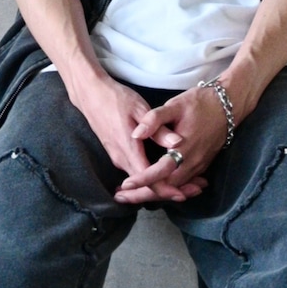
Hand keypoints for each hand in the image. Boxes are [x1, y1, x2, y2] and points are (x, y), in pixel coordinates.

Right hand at [72, 74, 207, 204]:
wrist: (90, 95)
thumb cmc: (115, 99)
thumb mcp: (139, 109)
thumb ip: (158, 129)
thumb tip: (177, 143)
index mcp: (129, 149)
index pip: (149, 179)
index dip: (167, 189)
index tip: (185, 193)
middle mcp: (122, 159)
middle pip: (148, 185)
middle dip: (171, 190)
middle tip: (196, 190)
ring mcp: (118, 158)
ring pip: (143, 180)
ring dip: (164, 184)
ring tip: (189, 184)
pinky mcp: (118, 155)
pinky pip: (137, 173)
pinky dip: (154, 177)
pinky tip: (169, 174)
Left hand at [115, 83, 231, 203]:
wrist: (229, 105)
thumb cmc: (200, 103)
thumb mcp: (175, 105)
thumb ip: (154, 119)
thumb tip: (136, 133)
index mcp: (183, 149)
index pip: (159, 172)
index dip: (141, 180)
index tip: (124, 186)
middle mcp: (192, 163)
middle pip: (165, 187)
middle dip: (142, 194)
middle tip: (120, 197)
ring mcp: (199, 166)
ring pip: (174, 188)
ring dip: (154, 194)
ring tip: (132, 196)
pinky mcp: (202, 165)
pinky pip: (184, 184)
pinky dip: (168, 189)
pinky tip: (154, 190)